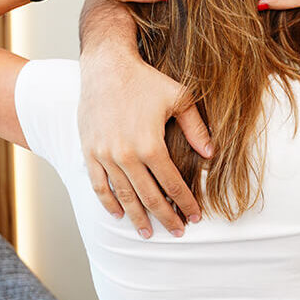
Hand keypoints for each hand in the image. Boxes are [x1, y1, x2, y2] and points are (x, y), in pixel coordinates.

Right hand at [79, 49, 212, 236]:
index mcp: (151, 145)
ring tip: (148, 233)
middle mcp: (126, 155)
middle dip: (166, 217)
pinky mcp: (89, 152)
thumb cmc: (146, 80)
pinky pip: (99, 186)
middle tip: (177, 232)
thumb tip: (210, 154)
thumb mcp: (179, 98)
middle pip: (150, 197)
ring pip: (124, 196)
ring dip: (138, 217)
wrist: (105, 66)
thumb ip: (196, 128)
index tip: (195, 216)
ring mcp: (105, 156)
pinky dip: (109, 203)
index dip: (186, 203)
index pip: (173, 184)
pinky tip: (119, 215)